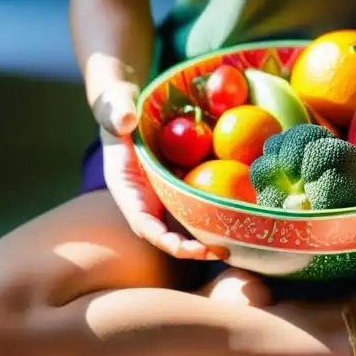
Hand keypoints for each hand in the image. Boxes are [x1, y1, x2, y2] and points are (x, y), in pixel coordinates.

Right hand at [94, 80, 226, 260]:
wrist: (128, 107)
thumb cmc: (117, 107)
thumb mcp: (113, 104)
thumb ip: (115, 111)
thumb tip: (125, 119)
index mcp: (126, 188)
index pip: (142, 223)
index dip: (163, 239)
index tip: (185, 248)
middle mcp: (146, 199)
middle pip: (168, 234)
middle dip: (192, 248)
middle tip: (221, 251)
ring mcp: (165, 195)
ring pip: (187, 223)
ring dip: (208, 236)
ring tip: (237, 243)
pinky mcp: (181, 186)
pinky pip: (200, 202)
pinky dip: (218, 210)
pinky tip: (243, 212)